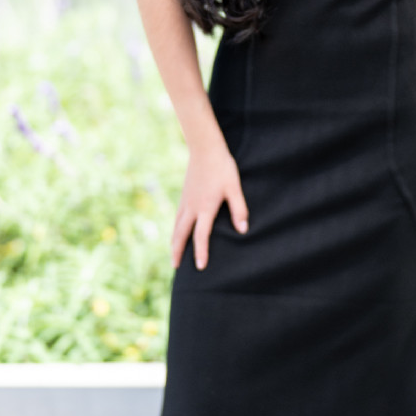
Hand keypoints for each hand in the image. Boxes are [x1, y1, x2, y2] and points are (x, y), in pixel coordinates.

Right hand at [171, 139, 249, 270]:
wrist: (205, 149)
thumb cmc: (222, 168)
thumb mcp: (234, 188)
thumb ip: (239, 209)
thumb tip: (243, 230)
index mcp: (205, 207)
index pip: (201, 235)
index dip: (201, 251)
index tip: (200, 267)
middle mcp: (192, 207)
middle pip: (181, 234)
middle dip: (177, 251)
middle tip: (175, 266)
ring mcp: (185, 201)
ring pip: (176, 226)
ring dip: (174, 241)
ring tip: (173, 254)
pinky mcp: (184, 195)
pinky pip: (177, 217)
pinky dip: (175, 229)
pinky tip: (176, 232)